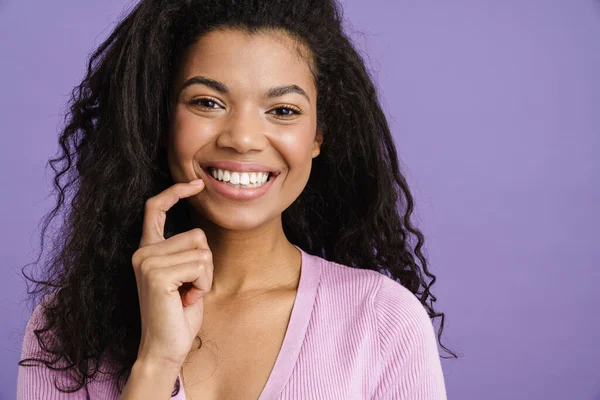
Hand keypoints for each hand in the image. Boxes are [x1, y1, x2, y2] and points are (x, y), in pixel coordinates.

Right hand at [131, 180, 212, 367]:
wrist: (165, 348)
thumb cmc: (179, 314)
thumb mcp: (184, 276)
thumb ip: (186, 253)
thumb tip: (200, 235)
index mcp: (148, 250)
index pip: (156, 208)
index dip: (176, 192)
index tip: (197, 183)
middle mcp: (143, 252)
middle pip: (197, 235)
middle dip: (206, 264)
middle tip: (190, 289)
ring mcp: (147, 261)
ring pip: (202, 251)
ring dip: (205, 276)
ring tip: (188, 295)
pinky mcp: (157, 274)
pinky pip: (201, 265)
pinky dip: (203, 284)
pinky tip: (187, 300)